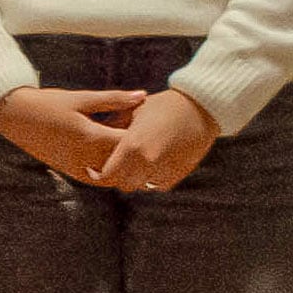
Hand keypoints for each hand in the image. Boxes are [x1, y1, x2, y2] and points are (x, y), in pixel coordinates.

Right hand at [0, 82, 139, 184]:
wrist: (13, 115)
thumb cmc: (48, 102)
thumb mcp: (81, 98)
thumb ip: (113, 100)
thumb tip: (143, 95)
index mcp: (90, 135)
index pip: (128, 144)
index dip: (145, 139)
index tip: (155, 131)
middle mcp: (84, 155)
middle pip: (122, 164)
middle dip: (138, 157)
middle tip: (153, 147)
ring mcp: (74, 166)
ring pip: (110, 176)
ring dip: (123, 168)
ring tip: (135, 157)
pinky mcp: (67, 170)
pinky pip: (94, 178)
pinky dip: (107, 173)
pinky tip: (114, 161)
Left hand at [92, 86, 220, 193]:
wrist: (200, 108)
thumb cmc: (161, 106)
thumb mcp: (130, 111)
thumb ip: (110, 127)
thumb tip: (91, 137)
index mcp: (132, 146)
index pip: (107, 175)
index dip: (98, 175)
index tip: (93, 170)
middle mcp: (148, 161)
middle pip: (123, 184)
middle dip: (116, 177)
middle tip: (112, 167)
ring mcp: (165, 169)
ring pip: (141, 186)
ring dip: (135, 179)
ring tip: (132, 165)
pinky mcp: (180, 173)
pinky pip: (159, 185)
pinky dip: (152, 179)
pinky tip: (150, 165)